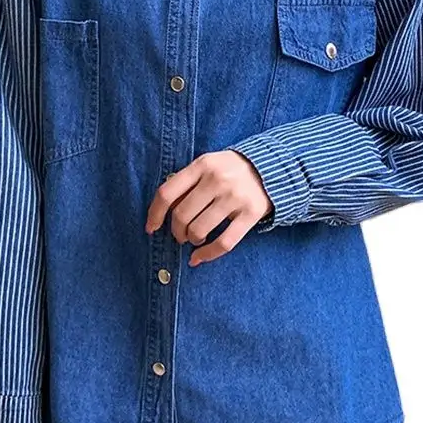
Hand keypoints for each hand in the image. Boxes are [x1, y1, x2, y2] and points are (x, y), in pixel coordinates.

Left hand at [145, 150, 272, 265]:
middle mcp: (217, 179)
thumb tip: (162, 213)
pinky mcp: (251, 213)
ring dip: (192, 240)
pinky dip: (207, 255)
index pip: (167, 193)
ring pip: (199, 230)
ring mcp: (235, 197)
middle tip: (180, 235)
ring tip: (195, 238)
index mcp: (202, 165)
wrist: (271, 167)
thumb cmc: (229, 170)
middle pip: (181, 215)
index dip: (154, 214)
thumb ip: (187, 183)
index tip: (151, 228)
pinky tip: (199, 258)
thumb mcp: (207, 165)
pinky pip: (223, 242)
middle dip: (176, 232)